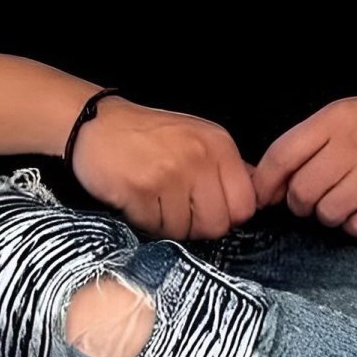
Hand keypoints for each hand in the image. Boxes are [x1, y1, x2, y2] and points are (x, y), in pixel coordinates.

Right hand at [71, 96, 257, 241]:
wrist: (98, 124)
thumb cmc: (150, 135)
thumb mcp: (198, 139)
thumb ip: (226, 169)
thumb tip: (258, 199)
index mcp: (219, 145)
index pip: (245, 204)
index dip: (227, 215)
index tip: (208, 209)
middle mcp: (199, 157)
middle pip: (218, 224)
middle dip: (198, 226)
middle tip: (177, 208)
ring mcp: (171, 173)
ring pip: (185, 232)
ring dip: (168, 225)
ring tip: (155, 198)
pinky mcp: (141, 190)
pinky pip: (155, 229)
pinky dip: (146, 222)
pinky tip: (138, 199)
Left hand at [251, 80, 356, 238]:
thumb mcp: (350, 112)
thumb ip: (313, 140)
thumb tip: (276, 179)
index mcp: (335, 118)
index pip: (282, 154)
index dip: (265, 182)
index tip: (265, 197)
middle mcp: (350, 144)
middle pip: (302, 191)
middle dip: (302, 203)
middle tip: (317, 198)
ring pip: (328, 213)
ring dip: (332, 215)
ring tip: (348, 201)